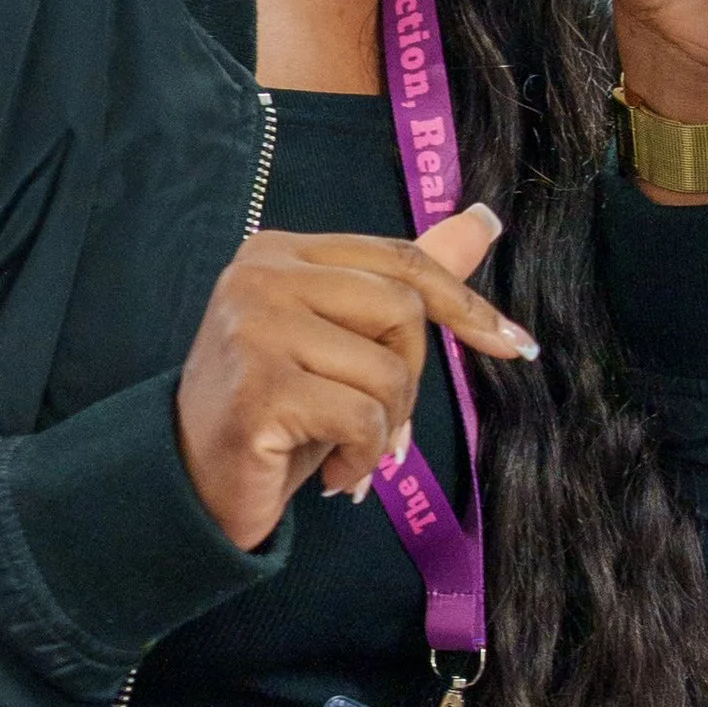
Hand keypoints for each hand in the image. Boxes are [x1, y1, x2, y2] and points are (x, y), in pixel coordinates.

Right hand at [175, 204, 535, 551]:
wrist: (193, 486)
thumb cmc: (276, 411)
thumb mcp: (342, 340)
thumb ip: (405, 281)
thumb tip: (483, 220)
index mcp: (279, 251)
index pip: (399, 260)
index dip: (465, 304)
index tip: (514, 344)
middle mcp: (260, 275)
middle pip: (403, 309)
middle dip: (409, 379)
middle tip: (371, 421)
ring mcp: (254, 328)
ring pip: (388, 371)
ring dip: (383, 429)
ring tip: (341, 447)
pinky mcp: (259, 388)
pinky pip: (364, 419)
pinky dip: (363, 458)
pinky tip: (330, 471)